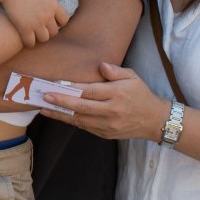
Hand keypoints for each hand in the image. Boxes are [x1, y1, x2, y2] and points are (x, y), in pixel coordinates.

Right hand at [1, 0, 68, 46]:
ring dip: (40, 37)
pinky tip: (26, 39)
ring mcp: (36, 23)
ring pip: (44, 38)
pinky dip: (30, 43)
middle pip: (54, 32)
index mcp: (53, 5)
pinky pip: (31, 42)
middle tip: (42, 29)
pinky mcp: (24, 28)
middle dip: (49, 31)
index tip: (52, 22)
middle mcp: (47, 16)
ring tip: (34, 34)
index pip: (64, 21)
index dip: (59, 23)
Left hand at [41, 62, 166, 141]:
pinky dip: (71, 121)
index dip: (72, 88)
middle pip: (82, 107)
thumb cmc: (140, 94)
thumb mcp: (132, 77)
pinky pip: (85, 127)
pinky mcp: (106, 134)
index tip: (56, 84)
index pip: (91, 91)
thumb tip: (100, 65)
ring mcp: (109, 125)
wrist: (154, 120)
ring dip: (61, 115)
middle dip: (61, 102)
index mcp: (118, 94)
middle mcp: (113, 111)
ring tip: (44, 108)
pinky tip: (59, 115)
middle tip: (45, 97)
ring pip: (81, 120)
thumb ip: (115, 71)